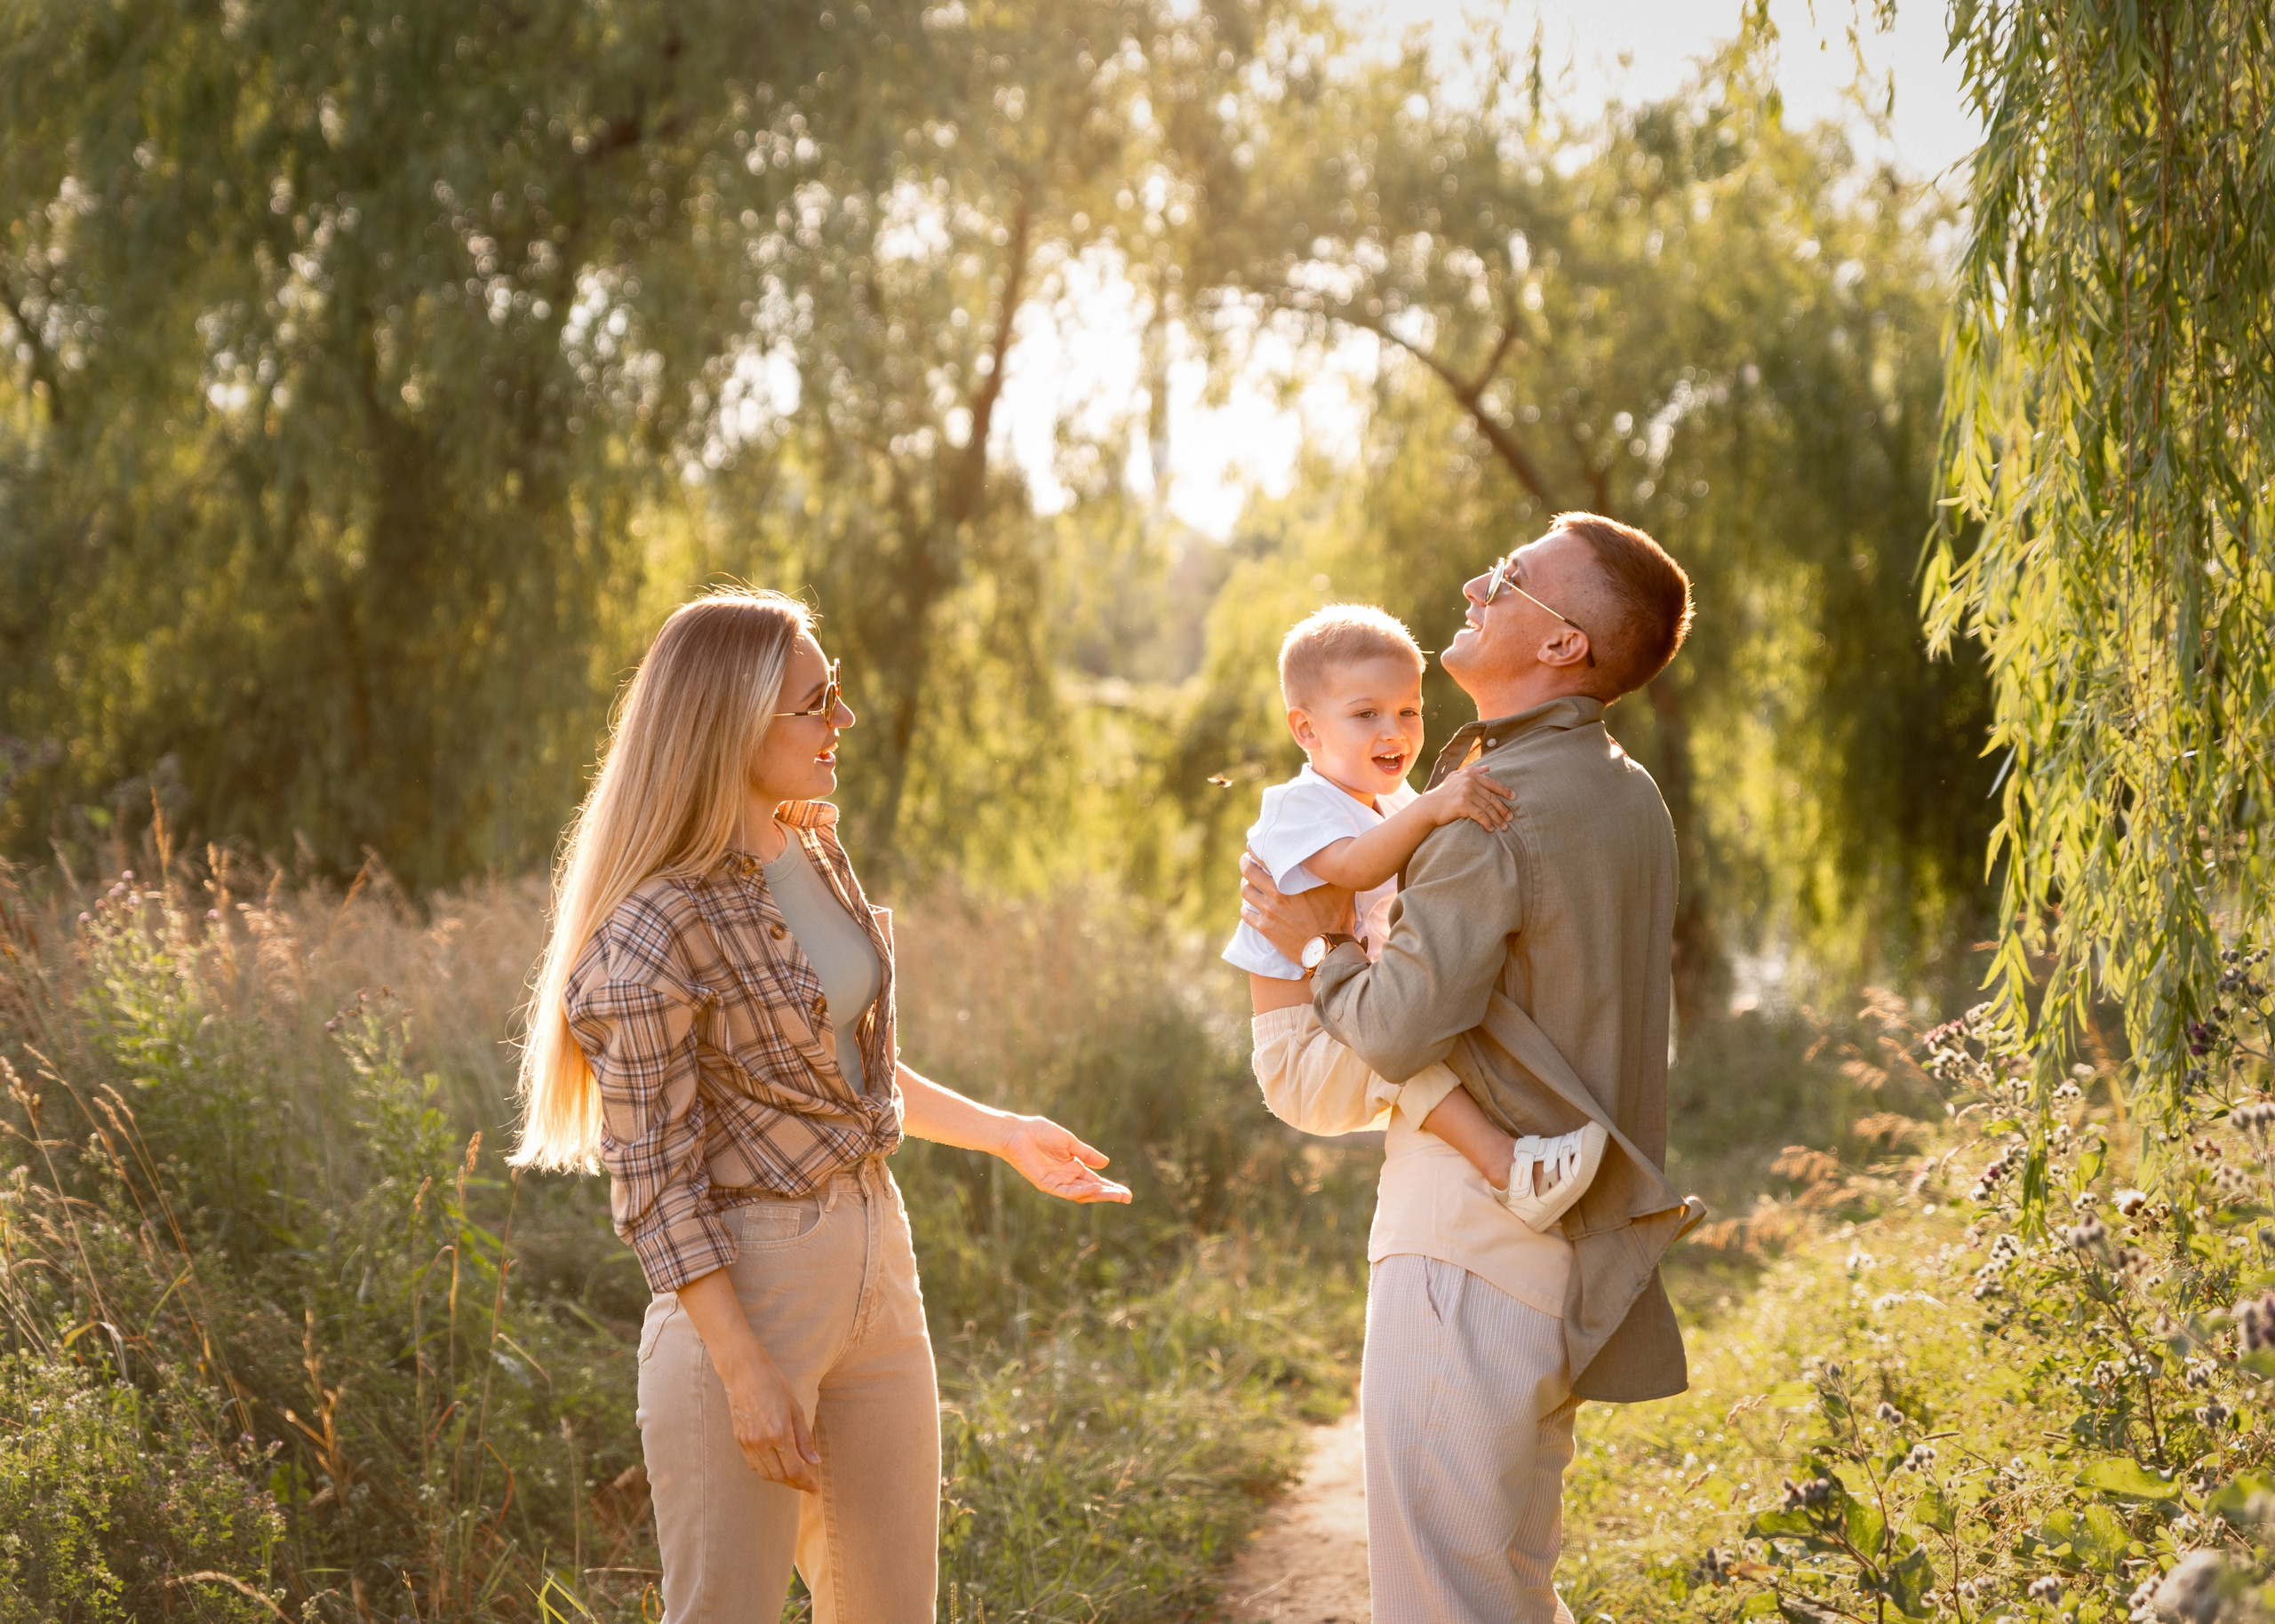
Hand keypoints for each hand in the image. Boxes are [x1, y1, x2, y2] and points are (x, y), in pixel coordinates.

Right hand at [718, 1349, 821, 1490]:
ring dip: (780, 1479)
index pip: (794, 1469)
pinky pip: (753, 1464)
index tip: (814, 1488)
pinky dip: (765, 1470)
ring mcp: (748, 1442)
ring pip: (765, 1474)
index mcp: (779, 1433)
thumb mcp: (796, 1409)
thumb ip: (804, 1439)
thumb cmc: (774, 1385)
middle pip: (779, 1476)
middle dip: (795, 1483)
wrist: (745, 1372)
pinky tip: (775, 1466)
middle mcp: (761, 1442)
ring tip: (793, 1477)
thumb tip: (814, 1462)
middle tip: (806, 1484)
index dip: (805, 1482)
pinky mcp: (739, 1440)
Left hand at [998, 1115, 1132, 1203]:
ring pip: (1081, 1194)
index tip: (1127, 1193)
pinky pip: (1065, 1192)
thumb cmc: (1040, 1133)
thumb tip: (1106, 1163)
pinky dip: (1080, 1191)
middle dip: (1109, 1194)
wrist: (1018, 1132)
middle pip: (1092, 1190)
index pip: (1095, 1180)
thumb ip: (1086, 1154)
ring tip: (1116, 1194)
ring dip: (1099, 1194)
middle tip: (1128, 1198)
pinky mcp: (1046, 1184)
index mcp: (1073, 1167)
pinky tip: (1094, 1187)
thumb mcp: (1069, 1142)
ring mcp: (1057, 1182)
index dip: (1110, 1187)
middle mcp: (1066, 1177)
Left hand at [1239, 849, 1352, 961]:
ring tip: (1248, 882)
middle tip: (1246, 861)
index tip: (1253, 846)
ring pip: (1246, 891)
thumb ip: (1332, 870)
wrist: (1329, 948)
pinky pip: (1246, 914)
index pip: (1265, 857)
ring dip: (1245, 884)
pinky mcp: (1265, 928)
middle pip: (1249, 872)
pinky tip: (1250, 907)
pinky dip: (1246, 908)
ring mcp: (1268, 911)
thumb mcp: (1340, 887)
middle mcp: (1276, 893)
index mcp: (1291, 880)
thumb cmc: (1337, 916)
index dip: (1256, 849)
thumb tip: (1333, 856)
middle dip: (1245, 863)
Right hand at [1414, 762, 1512, 831]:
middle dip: (1503, 808)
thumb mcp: (1455, 777)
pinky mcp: (1463, 805)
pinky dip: (1487, 823)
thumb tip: (1488, 767)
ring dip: (1498, 818)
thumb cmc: (1442, 793)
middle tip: (1510, 817)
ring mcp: (1466, 793)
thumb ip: (1471, 771)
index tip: (1514, 798)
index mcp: (1470, 775)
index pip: (1492, 783)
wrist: (1428, 807)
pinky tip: (1490, 829)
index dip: (1504, 791)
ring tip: (1504, 826)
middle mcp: (1469, 782)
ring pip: (1488, 807)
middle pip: (1492, 797)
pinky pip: (1480, 815)